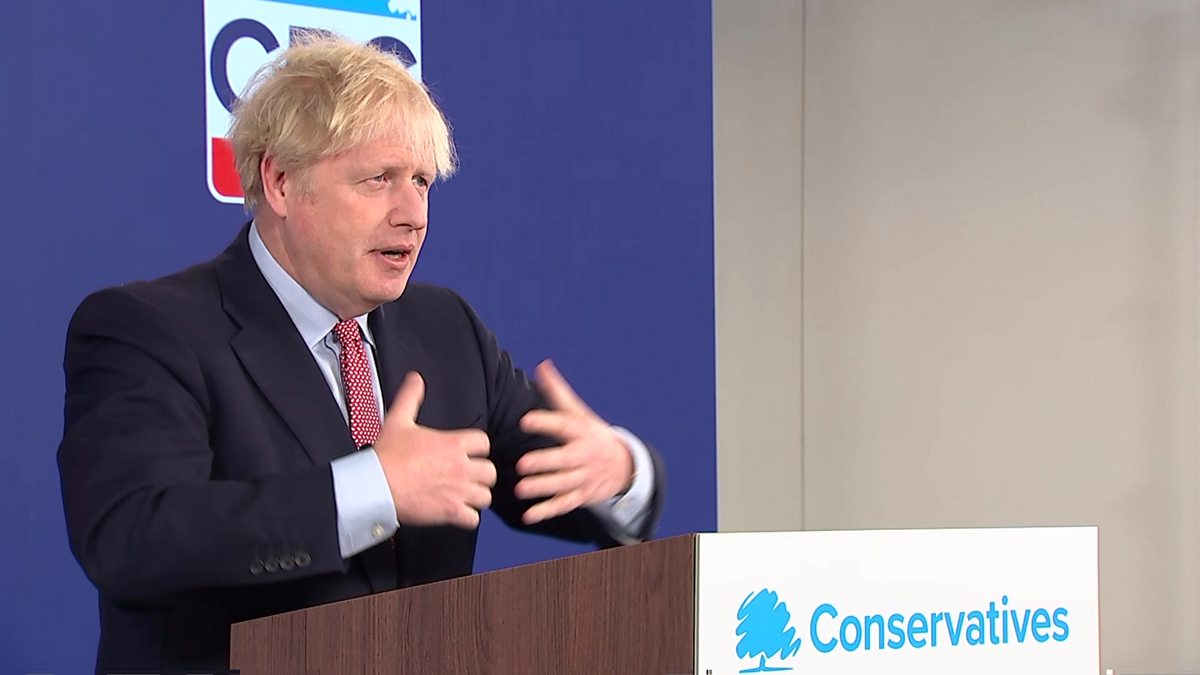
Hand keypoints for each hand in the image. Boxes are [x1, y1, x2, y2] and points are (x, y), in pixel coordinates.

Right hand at [374, 372, 495, 528]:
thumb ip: (411, 397)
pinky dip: (467, 517)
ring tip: (462, 496)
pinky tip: (455, 513)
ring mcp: (458, 491)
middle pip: (490, 471)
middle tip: (466, 478)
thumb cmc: (386, 456)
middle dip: (480, 475)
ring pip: (486, 496)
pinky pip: (474, 519)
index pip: (484, 443)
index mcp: (454, 443)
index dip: (476, 449)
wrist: (374, 487)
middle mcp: (461, 466)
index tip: (466, 454)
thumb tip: (415, 378)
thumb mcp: (398, 420)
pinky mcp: (451, 512)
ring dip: (475, 497)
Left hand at [515, 360, 634, 524]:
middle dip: (545, 463)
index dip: (545, 422)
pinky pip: (564, 504)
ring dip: (543, 488)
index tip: (525, 420)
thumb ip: (558, 392)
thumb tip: (542, 365)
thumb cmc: (592, 434)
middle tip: (522, 464)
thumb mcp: (580, 413)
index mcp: (582, 431)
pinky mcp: (582, 496)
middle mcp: (585, 455)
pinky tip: (528, 515)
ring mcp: (585, 477)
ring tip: (520, 489)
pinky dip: (547, 511)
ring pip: (564, 484)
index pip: (564, 426)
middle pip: (565, 460)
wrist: (625, 465)